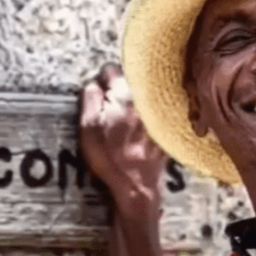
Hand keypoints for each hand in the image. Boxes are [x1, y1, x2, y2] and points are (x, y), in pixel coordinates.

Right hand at [80, 64, 166, 219]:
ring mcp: (159, 111)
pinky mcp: (167, 126)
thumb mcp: (88, 126)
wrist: (138, 185)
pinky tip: (139, 131)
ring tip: (125, 121)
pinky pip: (156, 110)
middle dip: (120, 89)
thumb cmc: (110, 157)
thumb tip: (93, 83)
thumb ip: (90, 98)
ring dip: (135, 101)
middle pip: (131, 79)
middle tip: (111, 109)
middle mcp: (146, 97)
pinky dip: (148, 114)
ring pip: (144, 94)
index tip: (99, 96)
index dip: (101, 82)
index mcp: (125, 93)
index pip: (110, 69)